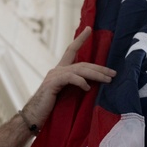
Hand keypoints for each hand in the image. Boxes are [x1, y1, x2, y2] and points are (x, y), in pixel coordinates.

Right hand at [0, 29, 115, 146]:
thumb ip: (75, 86)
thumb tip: (92, 85)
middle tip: (113, 73)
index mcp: (60, 70)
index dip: (80, 39)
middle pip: (82, 63)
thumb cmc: (50, 109)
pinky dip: (81, 82)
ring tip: (108, 80)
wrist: (33, 117)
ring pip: (79, 70)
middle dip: (99, 67)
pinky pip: (70, 78)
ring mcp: (54, 75)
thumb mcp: (65, 95)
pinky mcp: (52, 83)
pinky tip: (88, 88)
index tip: (89, 29)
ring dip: (96, 74)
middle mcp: (57, 70)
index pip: (71, 50)